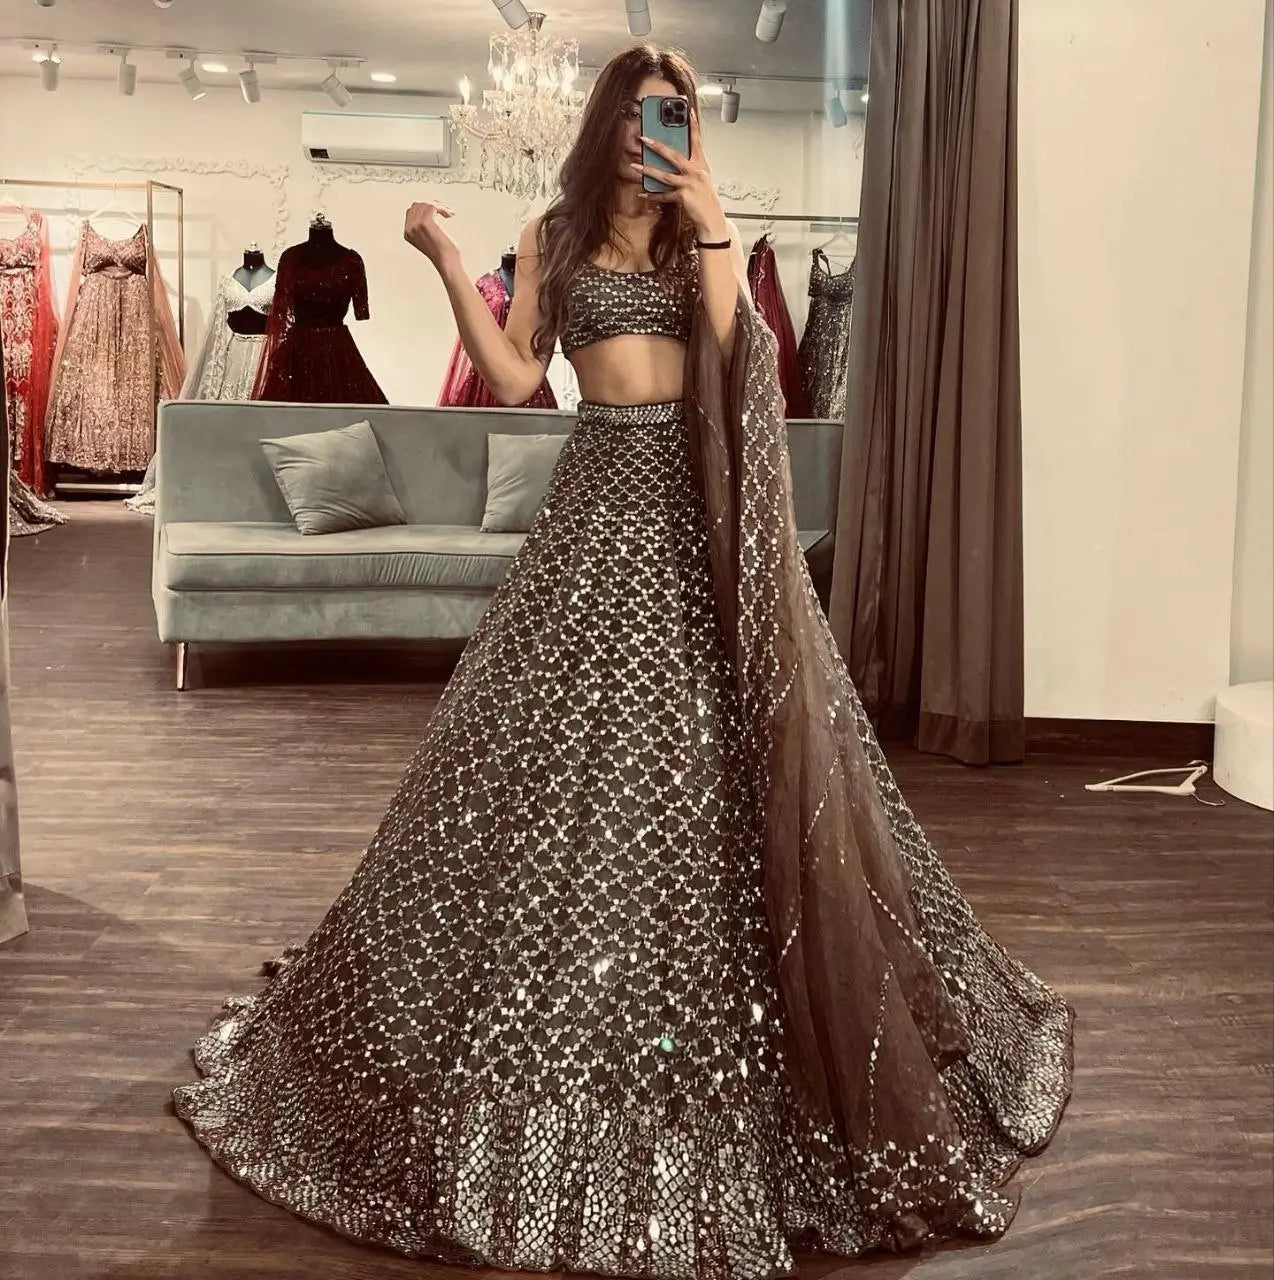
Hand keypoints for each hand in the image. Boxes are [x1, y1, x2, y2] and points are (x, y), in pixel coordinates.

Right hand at [404, 200, 459, 268]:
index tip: (438, 211)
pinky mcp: (426, 222)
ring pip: (426, 204)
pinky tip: (449, 215)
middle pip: (418, 205)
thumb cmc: (442, 253)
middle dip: (432, 205)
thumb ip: (423, 226)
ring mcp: (416, 225)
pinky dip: (443, 208)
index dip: (425, 207)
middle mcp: (409, 228)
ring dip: (439, 206)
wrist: (447, 262)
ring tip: (448, 213)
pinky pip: (433, 207)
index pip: (412, 210)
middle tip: (445, 211)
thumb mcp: (429, 239)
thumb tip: (429, 208)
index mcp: (407, 233)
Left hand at [634, 110, 728, 238]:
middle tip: (644, 138)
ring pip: (665, 175)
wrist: (712, 218)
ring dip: (648, 170)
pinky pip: (664, 195)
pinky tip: (642, 192)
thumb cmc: (705, 198)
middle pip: (674, 155)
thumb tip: (670, 160)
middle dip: (657, 146)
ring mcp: (689, 184)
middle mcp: (695, 172)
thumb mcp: (700, 178)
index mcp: (700, 164)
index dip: (693, 125)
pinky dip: (652, 195)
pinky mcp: (683, 197)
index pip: (696, 141)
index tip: (687, 111)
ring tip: (635, 166)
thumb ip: (688, 167)